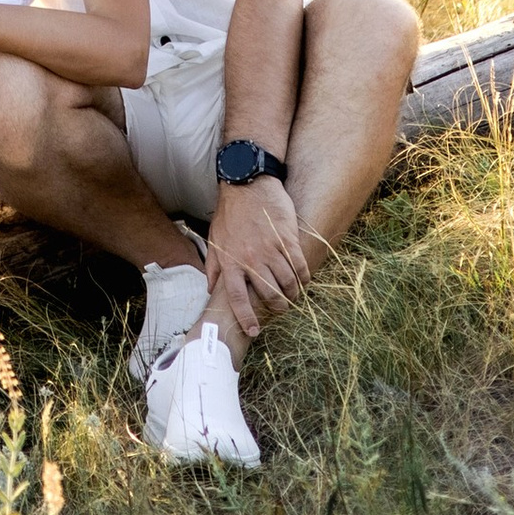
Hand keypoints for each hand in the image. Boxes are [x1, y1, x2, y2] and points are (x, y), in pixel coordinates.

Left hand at [205, 175, 310, 336]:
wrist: (247, 183)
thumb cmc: (230, 212)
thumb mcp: (214, 238)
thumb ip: (213, 265)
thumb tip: (210, 288)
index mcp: (230, 261)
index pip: (238, 299)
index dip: (247, 318)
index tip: (253, 331)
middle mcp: (250, 259)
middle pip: (268, 295)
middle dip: (277, 307)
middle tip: (280, 308)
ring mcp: (270, 249)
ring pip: (287, 283)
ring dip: (292, 294)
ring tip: (292, 295)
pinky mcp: (286, 238)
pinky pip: (299, 266)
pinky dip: (303, 277)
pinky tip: (302, 279)